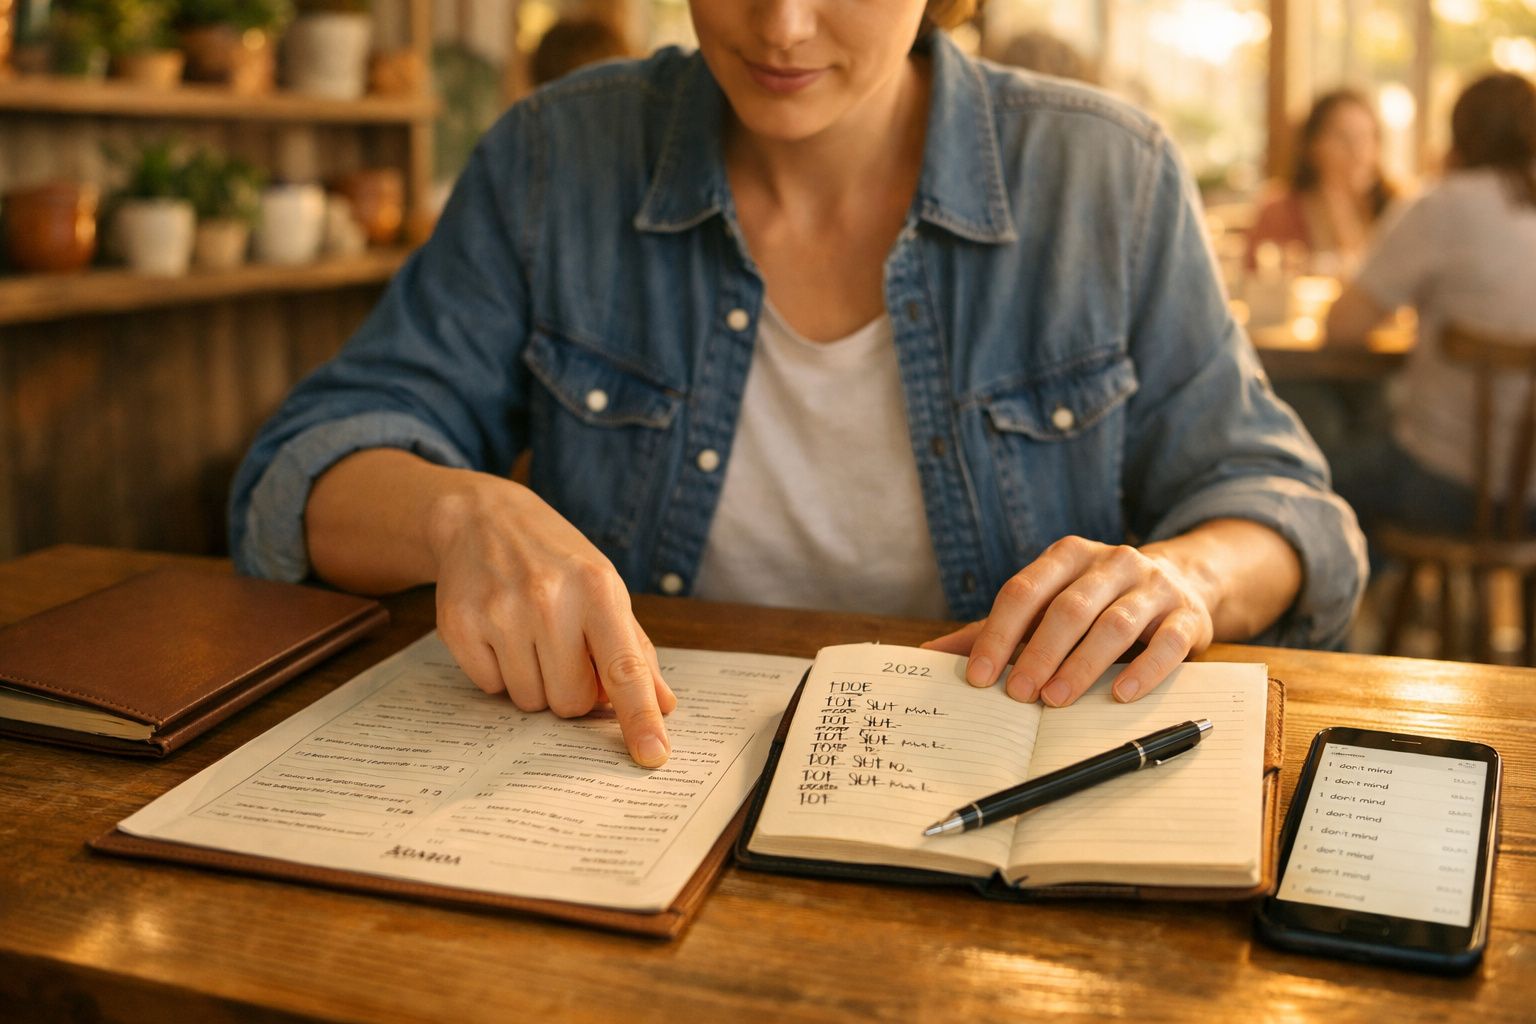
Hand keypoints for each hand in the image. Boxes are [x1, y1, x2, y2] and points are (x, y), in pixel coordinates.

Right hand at [427, 476, 675, 766]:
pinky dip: (498, 671)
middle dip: (570, 690)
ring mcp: (501, 613)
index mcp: (598, 590)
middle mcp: (549, 600)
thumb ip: (635, 650)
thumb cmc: (557, 561)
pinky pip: (490, 689)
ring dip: (534, 681)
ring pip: (530, 702)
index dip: (639, 717)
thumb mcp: (605, 590)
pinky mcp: (460, 625)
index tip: (652, 754)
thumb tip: (664, 705)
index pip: (624, 669)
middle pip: (571, 702)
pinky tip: (499, 632)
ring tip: (528, 635)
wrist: (484, 518)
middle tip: (561, 649)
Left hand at [923, 536, 1216, 706]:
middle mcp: (1111, 563)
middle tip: (1018, 695)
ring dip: (1082, 665)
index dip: (998, 635)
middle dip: (1038, 653)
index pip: (1023, 591)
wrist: (1182, 582)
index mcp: (1068, 556)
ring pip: (1114, 625)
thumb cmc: (1095, 601)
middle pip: (1067, 608)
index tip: (979, 676)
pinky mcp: (1186, 615)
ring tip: (1057, 700)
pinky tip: (1120, 694)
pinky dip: (1143, 670)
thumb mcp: (1047, 605)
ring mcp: (1152, 587)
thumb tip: (932, 653)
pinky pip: (1165, 642)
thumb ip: (996, 628)